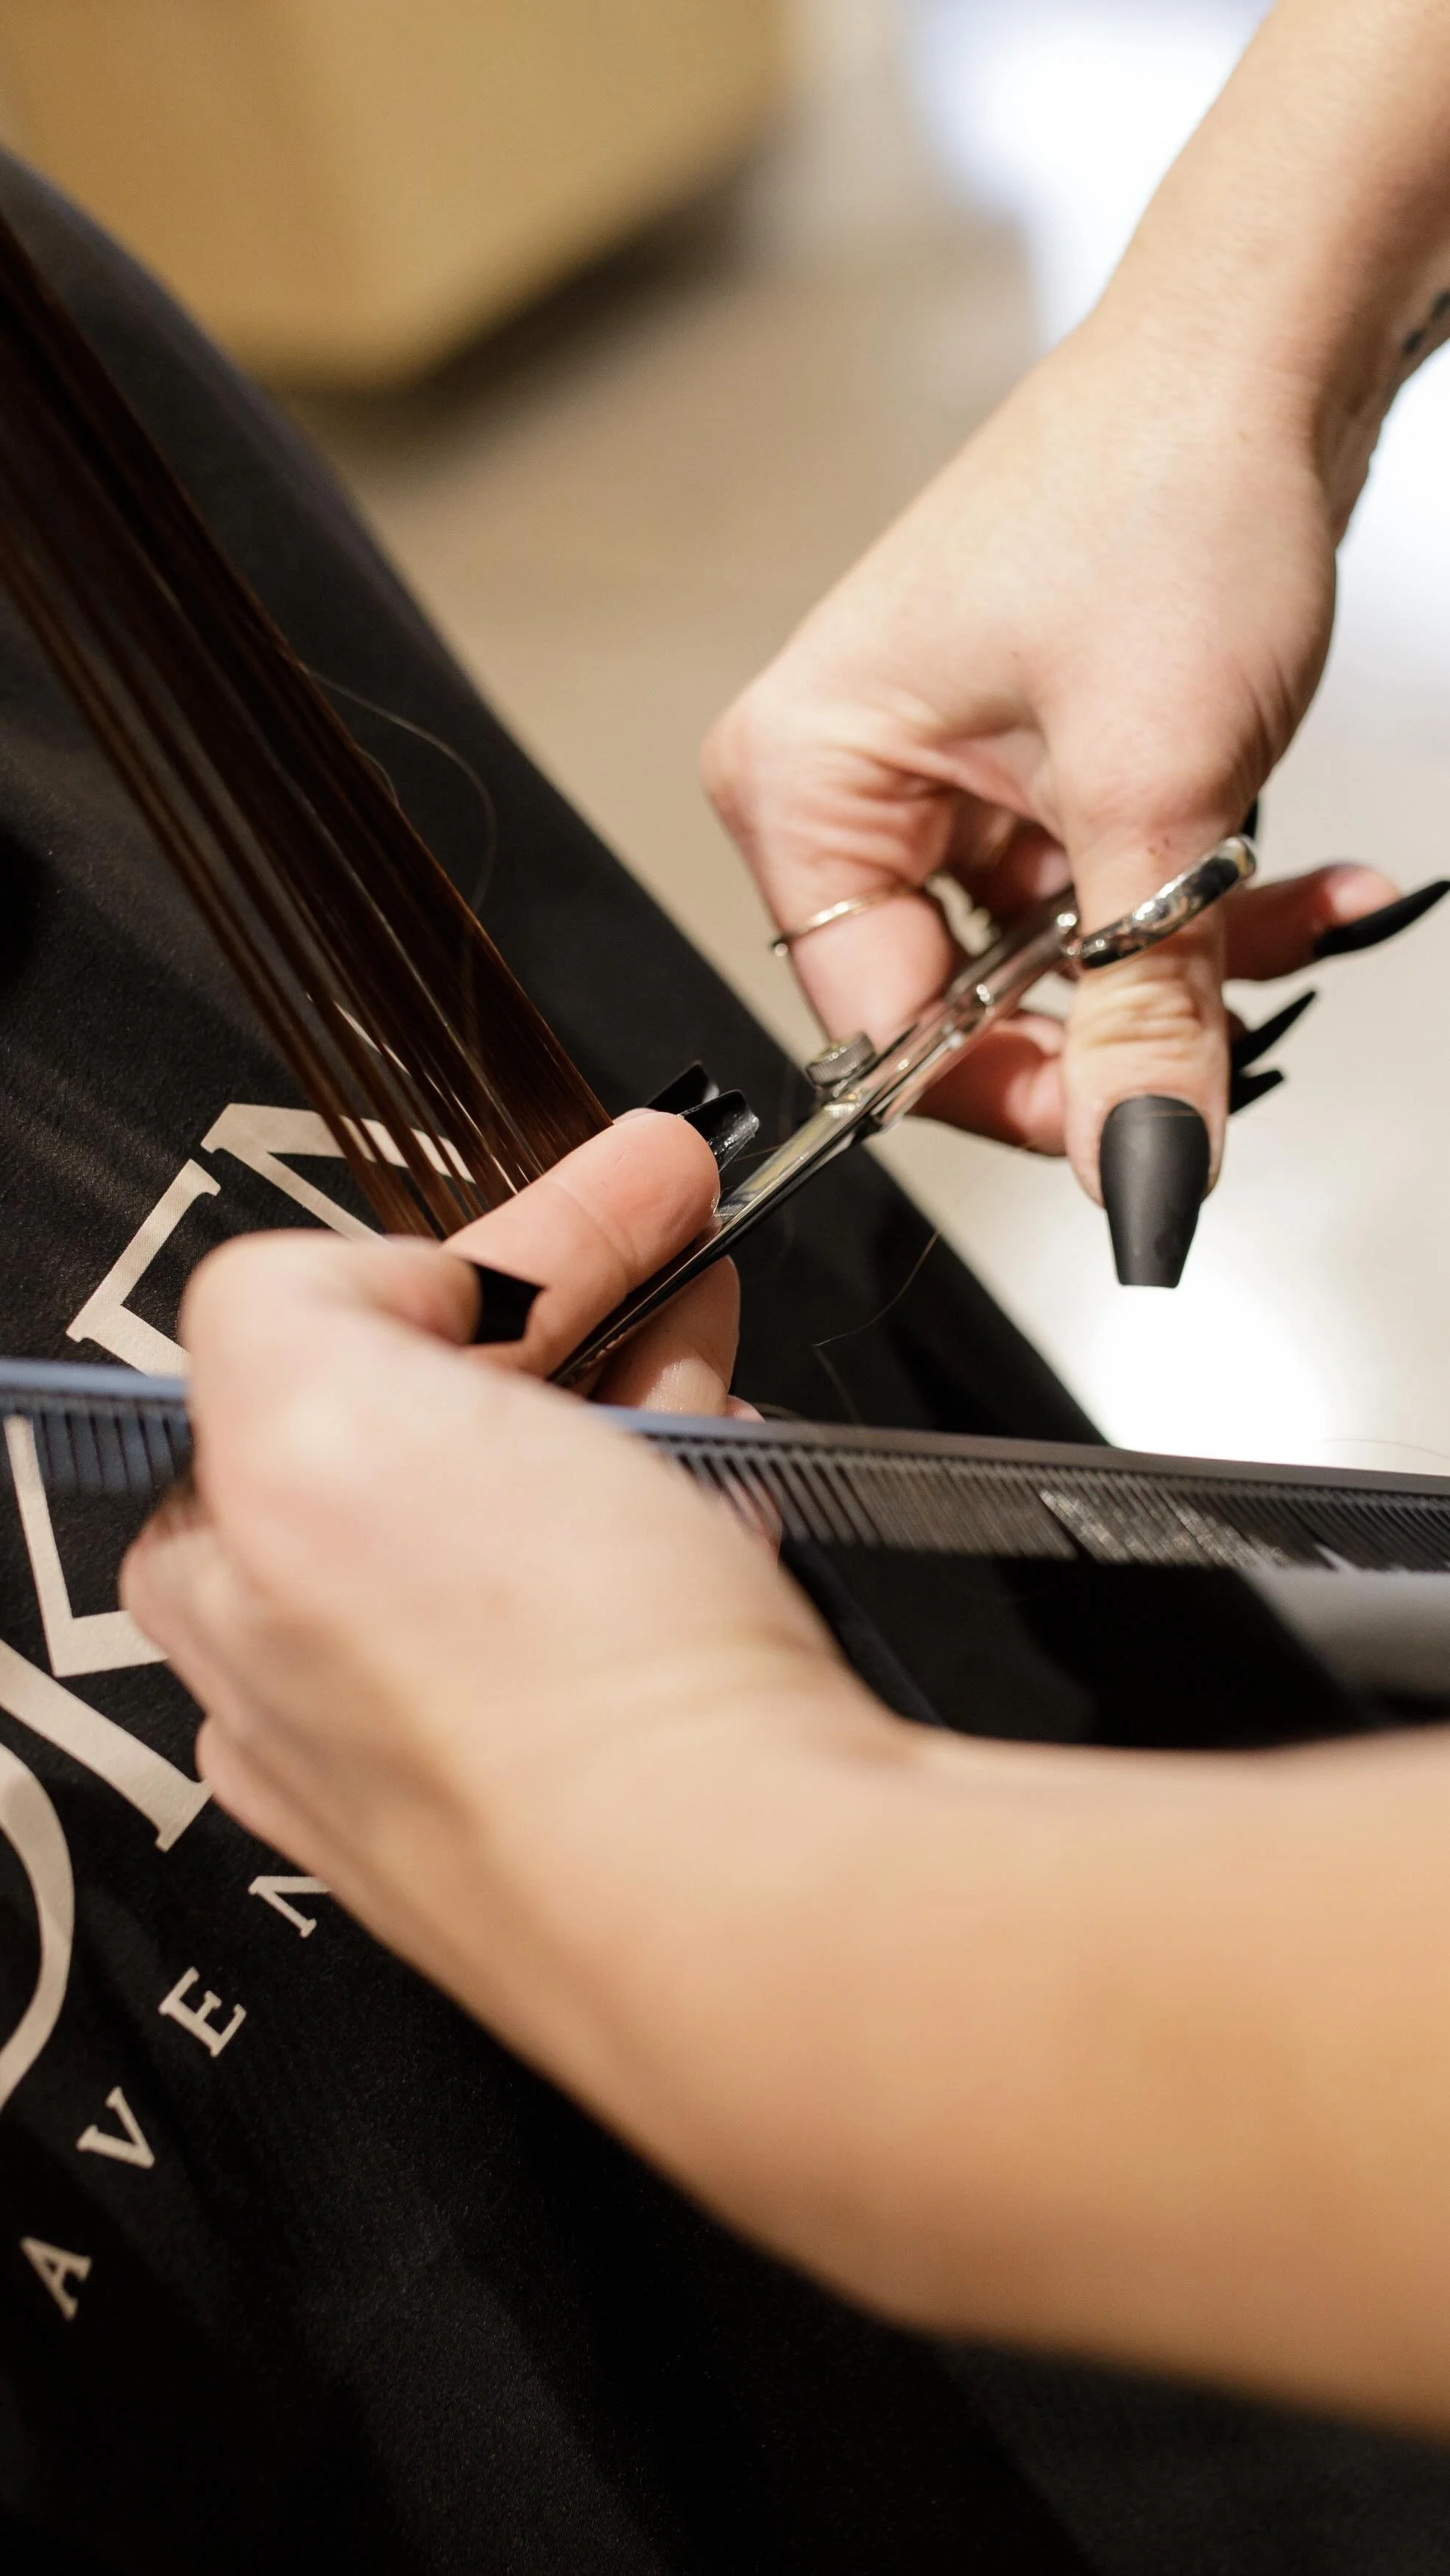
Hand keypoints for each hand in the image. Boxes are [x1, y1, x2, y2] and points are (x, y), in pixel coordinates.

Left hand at [120, 1110, 862, 2053]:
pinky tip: (728, 1478)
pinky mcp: (603, 1775)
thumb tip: (403, 1286)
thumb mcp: (320, 1405)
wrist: (753, 1898)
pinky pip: (629, 1601)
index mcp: (218, 1583)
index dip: (475, 1248)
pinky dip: (679, 1507)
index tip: (599, 1187)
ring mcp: (474, 1733)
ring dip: (634, 1388)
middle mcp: (327, 1675)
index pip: (325, 1351)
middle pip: (443, 1417)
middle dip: (569, 1299)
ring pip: (547, 1502)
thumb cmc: (547, 1695)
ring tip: (715, 1326)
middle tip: (670, 1217)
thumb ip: (292, 1296)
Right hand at [704, 298, 1405, 1275]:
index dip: (1012, 1096)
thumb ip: (1139, 1017)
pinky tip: (1303, 883)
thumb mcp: (1159, 797)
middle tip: (1231, 1021)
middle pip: (965, 1007)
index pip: (878, 1028)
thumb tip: (1139, 1183)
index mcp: (802, 782)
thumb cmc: (1164, 495)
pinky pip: (1101, 891)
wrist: (1263, 344)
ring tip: (1299, 909)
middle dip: (1122, 1018)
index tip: (1135, 1135)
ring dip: (1190, 959)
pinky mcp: (1024, 763)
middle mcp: (845, 785)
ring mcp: (937, 774)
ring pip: (1056, 960)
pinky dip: (1204, 901)